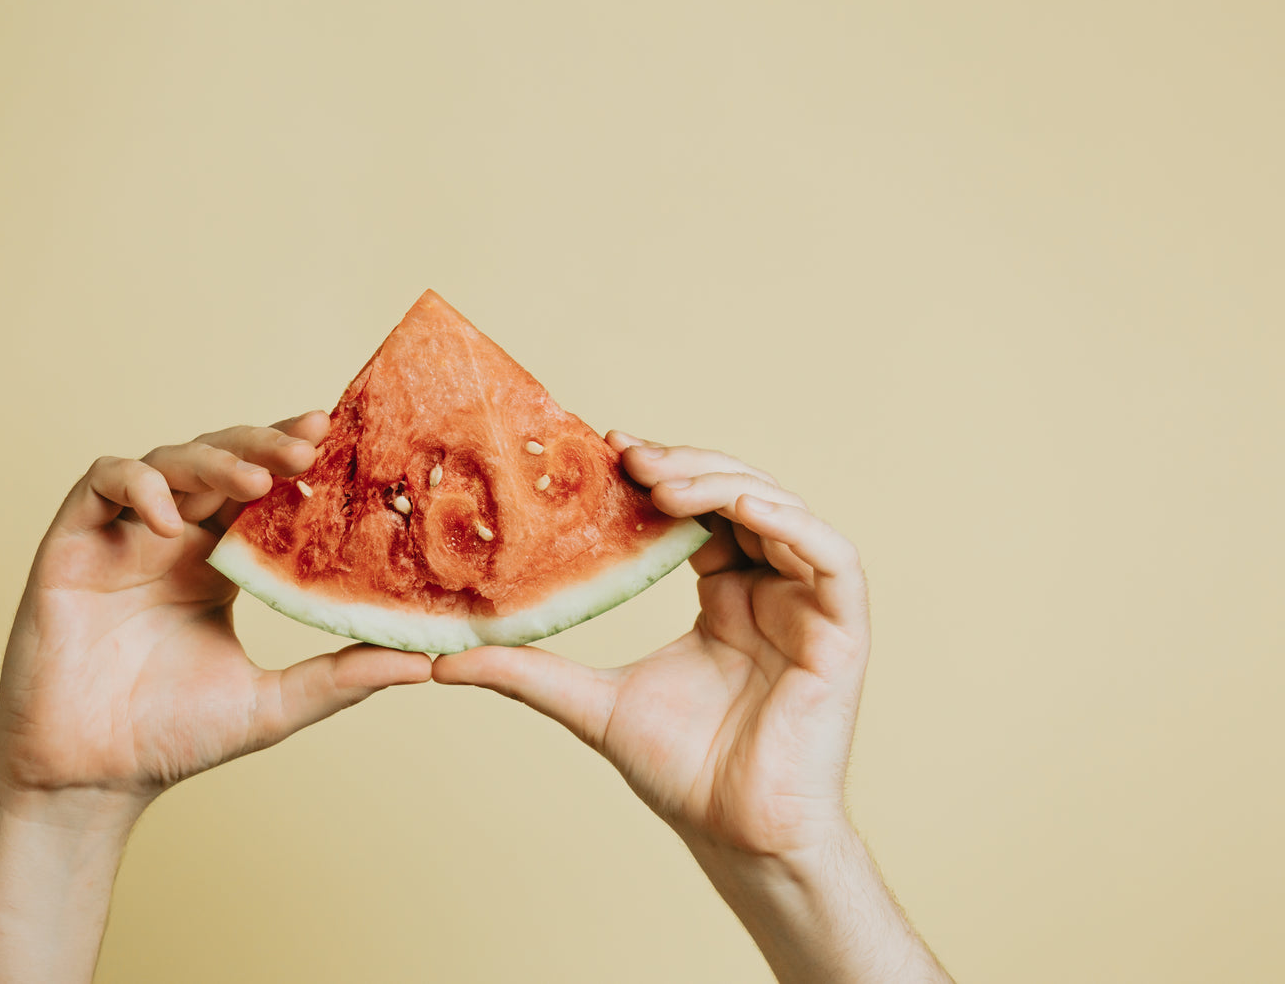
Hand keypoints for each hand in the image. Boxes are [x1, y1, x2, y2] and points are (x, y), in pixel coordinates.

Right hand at [0, 412, 432, 811]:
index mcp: (217, 563)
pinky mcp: (71, 544)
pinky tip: (169, 520)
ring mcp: (122, 537)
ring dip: (214, 460)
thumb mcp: (272, 704)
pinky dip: (139, 486)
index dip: (297, 460)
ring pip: (170, 460)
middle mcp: (172, 540)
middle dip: (266, 445)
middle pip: (222, 460)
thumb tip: (425, 662)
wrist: (90, 780)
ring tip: (257, 480)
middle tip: (312, 445)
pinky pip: (102, 482)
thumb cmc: (173, 740)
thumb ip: (340, 677)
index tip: (346, 442)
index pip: (264, 490)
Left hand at [433, 432, 868, 856]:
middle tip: (627, 457)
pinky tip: (738, 510)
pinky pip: (832, 557)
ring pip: (782, 510)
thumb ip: (524, 672)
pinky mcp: (842, 630)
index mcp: (724, 596)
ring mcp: (809, 607)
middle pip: (738, 495)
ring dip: (725, 483)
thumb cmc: (682, 774)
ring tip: (663, 480)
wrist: (736, 835)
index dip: (659, 474)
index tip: (605, 450)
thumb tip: (441, 661)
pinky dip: (789, 523)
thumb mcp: (589, 704)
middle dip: (685, 467)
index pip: (698, 511)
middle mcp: (769, 591)